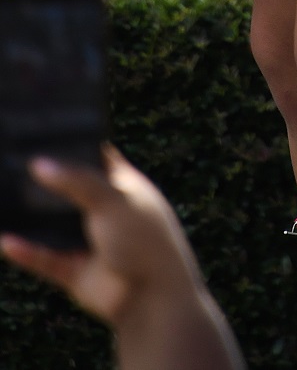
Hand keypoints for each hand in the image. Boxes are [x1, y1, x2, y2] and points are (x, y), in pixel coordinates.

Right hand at [1, 148, 242, 369]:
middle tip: (12, 164)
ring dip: (32, 219)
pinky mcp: (76, 272)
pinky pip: (45, 259)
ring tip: (2, 200)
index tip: (45, 131)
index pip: (96, 157)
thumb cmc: (144, 238)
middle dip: (45, 183)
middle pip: (69, 191)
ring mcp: (89, 242)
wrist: (151, 296)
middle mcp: (105, 211)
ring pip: (53, 227)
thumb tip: (39, 164)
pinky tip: (5, 241)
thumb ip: (76, 180)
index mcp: (123, 185)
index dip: (75, 144)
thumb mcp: (113, 198)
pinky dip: (26, 252)